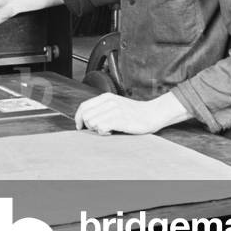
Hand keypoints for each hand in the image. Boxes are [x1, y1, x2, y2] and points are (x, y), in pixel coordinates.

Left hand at [74, 92, 189, 135]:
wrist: (152, 114)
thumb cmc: (134, 113)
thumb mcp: (116, 105)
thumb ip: (102, 108)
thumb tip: (85, 119)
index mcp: (106, 97)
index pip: (83, 107)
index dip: (78, 118)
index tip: (81, 127)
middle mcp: (108, 102)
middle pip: (85, 116)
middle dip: (89, 125)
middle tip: (99, 129)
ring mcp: (114, 110)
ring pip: (92, 122)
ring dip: (97, 129)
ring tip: (108, 129)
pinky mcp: (119, 119)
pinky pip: (101, 128)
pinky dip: (104, 132)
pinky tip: (111, 132)